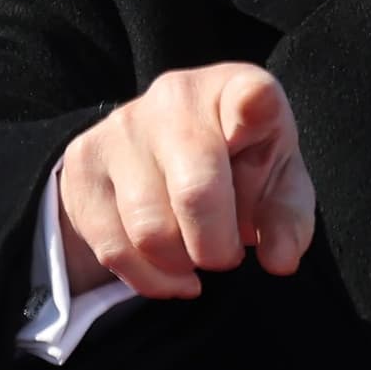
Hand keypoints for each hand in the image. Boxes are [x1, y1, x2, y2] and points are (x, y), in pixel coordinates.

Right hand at [56, 64, 319, 300]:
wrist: (162, 153)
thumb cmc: (239, 167)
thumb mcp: (279, 184)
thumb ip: (288, 219)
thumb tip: (280, 261)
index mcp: (237, 92)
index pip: (250, 95)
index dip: (253, 108)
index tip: (256, 111)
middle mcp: (175, 98)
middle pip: (195, 193)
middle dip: (217, 248)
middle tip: (226, 256)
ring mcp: (121, 127)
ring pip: (149, 231)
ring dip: (181, 264)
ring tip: (195, 256)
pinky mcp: (82, 162)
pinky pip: (113, 248)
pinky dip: (149, 277)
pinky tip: (168, 270)